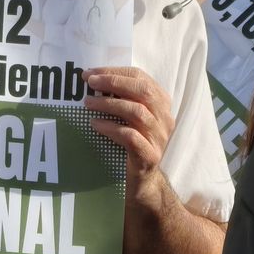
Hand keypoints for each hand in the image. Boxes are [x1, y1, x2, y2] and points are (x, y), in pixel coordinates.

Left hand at [85, 66, 174, 188]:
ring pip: (137, 112)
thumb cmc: (132, 144)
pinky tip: (95, 124)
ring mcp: (160, 138)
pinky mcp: (150, 156)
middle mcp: (164, 118)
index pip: (141, 78)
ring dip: (109, 104)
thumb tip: (93, 79)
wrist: (142, 181)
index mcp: (161, 103)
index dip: (115, 72)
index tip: (91, 73)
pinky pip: (131, 137)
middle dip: (114, 83)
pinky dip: (111, 128)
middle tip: (89, 83)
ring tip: (88, 103)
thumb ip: (121, 98)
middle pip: (143, 91)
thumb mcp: (129, 118)